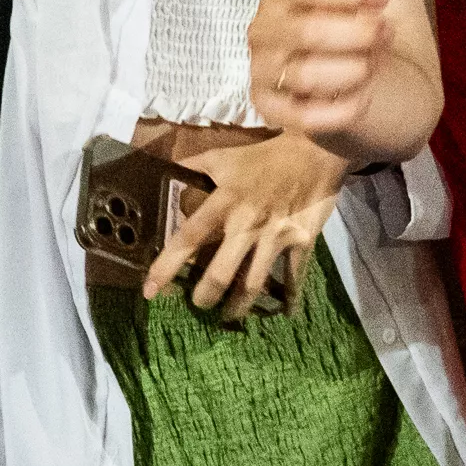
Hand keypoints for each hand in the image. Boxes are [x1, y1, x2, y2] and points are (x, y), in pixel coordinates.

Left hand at [145, 131, 349, 319]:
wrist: (314, 149)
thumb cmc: (264, 156)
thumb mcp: (224, 157)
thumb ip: (193, 167)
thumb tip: (164, 172)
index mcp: (223, 203)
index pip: (188, 238)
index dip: (167, 266)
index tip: (150, 291)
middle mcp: (247, 224)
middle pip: (221, 275)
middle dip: (206, 297)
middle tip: (199, 304)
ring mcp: (276, 236)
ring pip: (254, 285)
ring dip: (239, 307)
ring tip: (230, 316)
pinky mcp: (302, 241)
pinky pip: (295, 277)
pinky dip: (290, 298)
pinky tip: (285, 313)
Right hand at [249, 0, 386, 136]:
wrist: (338, 78)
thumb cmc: (336, 19)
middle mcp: (261, 33)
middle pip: (308, 32)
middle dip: (359, 33)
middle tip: (385, 33)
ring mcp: (262, 74)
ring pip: (308, 75)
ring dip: (355, 70)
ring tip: (373, 64)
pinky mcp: (271, 113)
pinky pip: (306, 117)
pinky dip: (342, 108)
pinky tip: (362, 96)